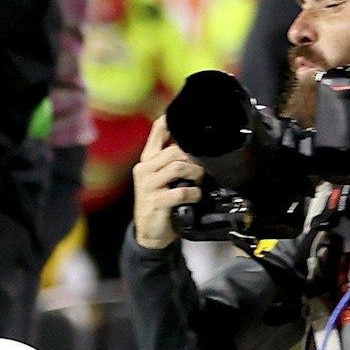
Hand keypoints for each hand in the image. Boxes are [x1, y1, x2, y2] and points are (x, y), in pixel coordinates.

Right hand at [130, 117, 201, 249]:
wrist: (150, 233)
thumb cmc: (160, 203)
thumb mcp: (162, 179)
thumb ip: (172, 161)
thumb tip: (197, 146)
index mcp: (148, 160)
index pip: (157, 132)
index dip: (171, 120)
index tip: (188, 117)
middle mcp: (145, 169)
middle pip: (174, 151)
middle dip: (194, 158)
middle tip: (204, 166)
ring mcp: (148, 185)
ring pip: (177, 168)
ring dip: (195, 174)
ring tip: (200, 181)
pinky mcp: (156, 202)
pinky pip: (180, 192)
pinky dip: (193, 193)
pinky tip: (196, 197)